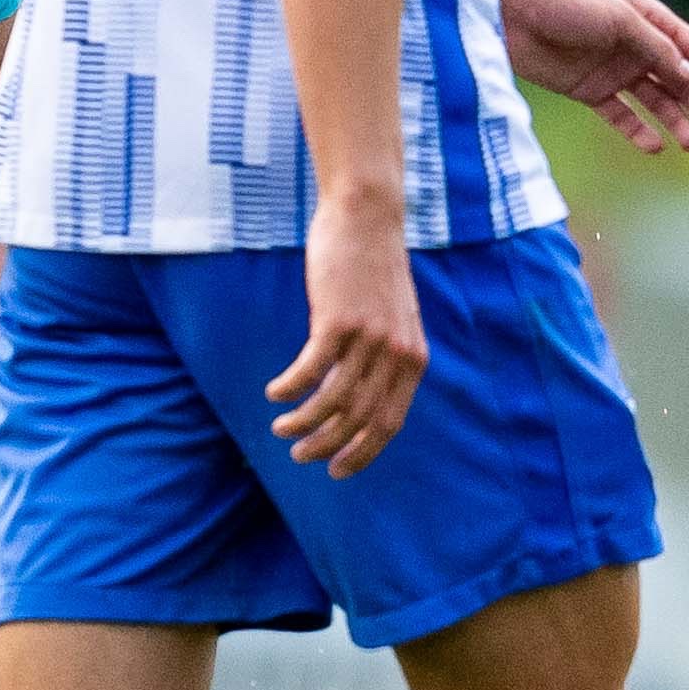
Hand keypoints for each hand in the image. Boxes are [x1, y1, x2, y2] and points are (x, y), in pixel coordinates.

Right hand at [265, 189, 423, 475]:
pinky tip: (275, 393)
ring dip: (302, 423)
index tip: (336, 472)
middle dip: (326, 446)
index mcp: (413, 359)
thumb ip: (386, 356)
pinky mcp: (337, 319)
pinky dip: (290, 389)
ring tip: (280, 429)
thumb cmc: (373, 268)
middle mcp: (395, 353)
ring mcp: (368, 337)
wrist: (368, 217)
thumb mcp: (394, 317)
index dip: (362, 454)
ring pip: (331, 401)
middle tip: (300, 455)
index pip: (388, 423)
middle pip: (358, 420)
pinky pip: (309, 371)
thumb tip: (360, 397)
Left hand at [490, 0, 688, 153]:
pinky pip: (621, 115)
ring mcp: (615, 70)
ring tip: (688, 144)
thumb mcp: (618, 18)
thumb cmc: (567, 3)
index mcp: (652, 21)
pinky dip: (638, 131)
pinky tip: (654, 145)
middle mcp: (638, 47)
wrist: (512, 12)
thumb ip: (655, 48)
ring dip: (675, 122)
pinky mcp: (589, 90)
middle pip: (681, 83)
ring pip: (656, 102)